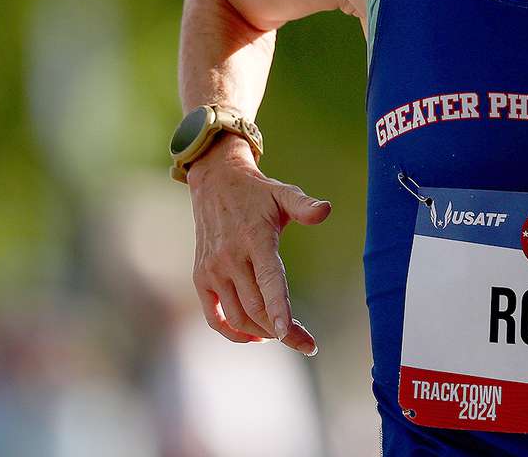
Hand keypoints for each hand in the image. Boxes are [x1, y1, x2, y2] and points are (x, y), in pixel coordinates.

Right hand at [187, 134, 331, 354]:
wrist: (214, 183)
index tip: (291, 334)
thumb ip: (305, 206)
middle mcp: (230, 258)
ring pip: (238, 316)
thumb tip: (326, 210)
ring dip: (262, 332)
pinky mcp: (201, 279)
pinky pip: (215, 317)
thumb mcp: (284, 193)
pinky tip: (255, 336)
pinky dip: (234, 333)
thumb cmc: (257, 193)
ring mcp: (213, 270)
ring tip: (284, 335)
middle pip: (257, 307)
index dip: (279, 309)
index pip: (269, 280)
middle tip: (306, 344)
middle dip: (284, 331)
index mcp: (255, 238)